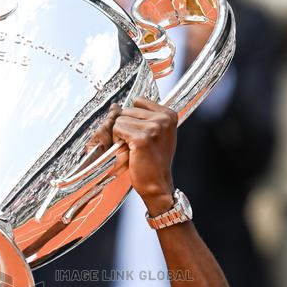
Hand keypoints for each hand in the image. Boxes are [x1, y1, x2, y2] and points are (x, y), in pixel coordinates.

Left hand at [112, 97, 177, 212]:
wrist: (158, 185)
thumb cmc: (154, 162)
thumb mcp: (158, 134)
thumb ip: (145, 117)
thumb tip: (117, 106)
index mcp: (169, 114)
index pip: (138, 101)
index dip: (133, 117)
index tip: (141, 133)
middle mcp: (164, 119)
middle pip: (128, 109)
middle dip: (127, 126)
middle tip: (136, 144)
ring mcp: (154, 128)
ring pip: (121, 119)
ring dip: (121, 134)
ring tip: (133, 148)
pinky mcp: (142, 138)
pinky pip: (118, 129)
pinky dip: (118, 140)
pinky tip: (129, 151)